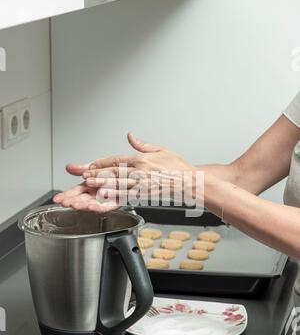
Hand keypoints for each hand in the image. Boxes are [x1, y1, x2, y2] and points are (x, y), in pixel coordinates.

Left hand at [53, 133, 195, 211]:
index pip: (116, 160)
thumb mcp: (160, 150)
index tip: (90, 165)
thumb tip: (131, 136)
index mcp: (142, 159)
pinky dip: (114, 198)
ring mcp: (142, 185)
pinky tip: (105, 199)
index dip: (101, 163)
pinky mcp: (145, 196)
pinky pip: (126, 197)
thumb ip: (142, 145)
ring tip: (89, 186)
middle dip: (96, 174)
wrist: (191, 182)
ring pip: (117, 185)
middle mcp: (140, 172)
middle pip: (113, 173)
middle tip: (84, 176)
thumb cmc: (178, 168)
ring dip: (101, 185)